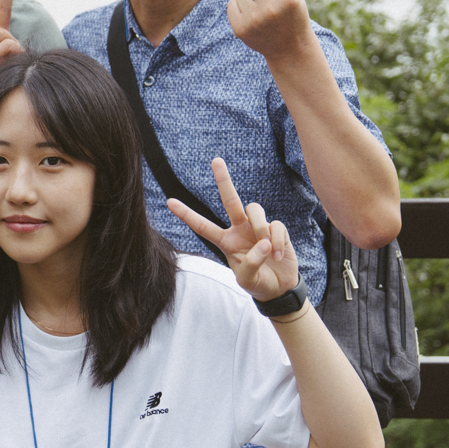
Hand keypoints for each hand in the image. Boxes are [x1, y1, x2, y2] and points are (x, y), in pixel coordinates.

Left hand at [166, 157, 299, 300]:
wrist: (279, 287)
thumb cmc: (258, 282)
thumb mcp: (248, 279)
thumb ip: (252, 263)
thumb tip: (263, 243)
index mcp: (225, 242)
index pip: (203, 226)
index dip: (186, 214)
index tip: (169, 201)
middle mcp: (239, 229)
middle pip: (230, 200)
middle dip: (223, 180)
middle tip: (216, 160)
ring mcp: (257, 227)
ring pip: (254, 209)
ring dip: (261, 229)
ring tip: (269, 252)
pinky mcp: (276, 228)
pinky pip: (275, 224)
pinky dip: (277, 240)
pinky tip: (277, 254)